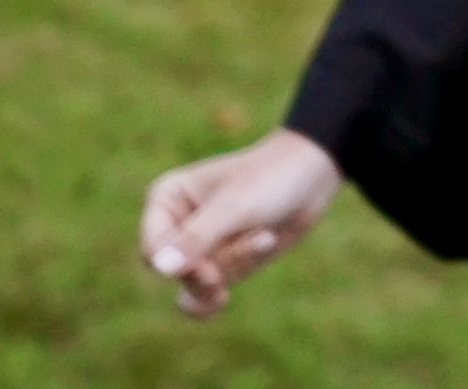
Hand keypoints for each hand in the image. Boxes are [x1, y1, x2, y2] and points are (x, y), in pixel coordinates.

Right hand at [138, 127, 336, 317]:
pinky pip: (213, 291)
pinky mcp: (219, 261)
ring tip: (265, 236)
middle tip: (260, 237)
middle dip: (222, 264)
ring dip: (237, 266)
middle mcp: (175, 224)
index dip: (182, 267)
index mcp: (165, 199)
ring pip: (198, 285)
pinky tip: (247, 269)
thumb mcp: (236, 207)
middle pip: (177, 273)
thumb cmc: (271, 179)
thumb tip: (161, 269)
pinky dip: (236, 278)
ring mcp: (197, 246)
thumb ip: (198, 238)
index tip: (213, 274)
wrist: (314, 176)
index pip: (153, 251)